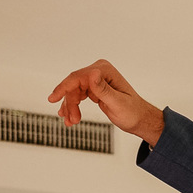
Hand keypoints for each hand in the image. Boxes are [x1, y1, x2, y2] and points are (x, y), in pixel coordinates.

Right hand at [48, 60, 164, 145]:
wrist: (139, 120)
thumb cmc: (133, 113)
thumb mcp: (118, 103)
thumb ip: (103, 89)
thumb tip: (92, 74)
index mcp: (104, 70)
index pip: (78, 77)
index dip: (64, 87)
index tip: (53, 98)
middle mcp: (99, 72)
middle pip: (74, 85)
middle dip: (70, 103)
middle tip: (71, 120)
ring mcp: (96, 79)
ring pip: (73, 92)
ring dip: (70, 107)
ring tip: (71, 122)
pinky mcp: (94, 88)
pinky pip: (77, 95)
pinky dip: (72, 106)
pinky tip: (69, 117)